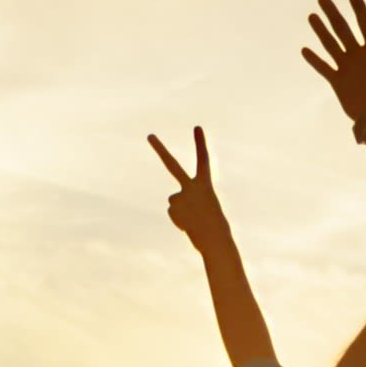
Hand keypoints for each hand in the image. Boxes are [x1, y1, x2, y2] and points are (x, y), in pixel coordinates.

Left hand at [148, 126, 227, 252]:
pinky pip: (173, 213)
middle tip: (149, 136)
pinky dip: (180, 220)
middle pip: (172, 164)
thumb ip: (190, 200)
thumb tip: (172, 203)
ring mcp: (179, 195)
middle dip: (160, 149)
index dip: (200, 143)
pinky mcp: (172, 207)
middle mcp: (191, 186)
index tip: (197, 127)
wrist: (215, 239)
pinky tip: (189, 225)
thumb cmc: (216, 227)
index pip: (203, 160)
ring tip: (195, 221)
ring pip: (175, 201)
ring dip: (183, 212)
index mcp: (205, 184)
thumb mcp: (207, 209)